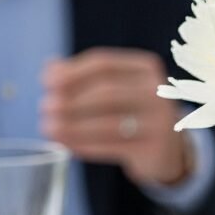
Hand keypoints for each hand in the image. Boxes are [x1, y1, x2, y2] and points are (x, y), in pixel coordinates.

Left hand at [40, 49, 191, 186]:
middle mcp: (158, 94)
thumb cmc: (134, 113)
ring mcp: (160, 123)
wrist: (170, 150)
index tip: (46, 82)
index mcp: (146, 69)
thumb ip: (84, 77)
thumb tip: (50, 70)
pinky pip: (113, 147)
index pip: (104, 65)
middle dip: (71, 101)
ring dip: (73, 126)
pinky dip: (86, 146)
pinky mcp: (156, 150)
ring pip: (109, 123)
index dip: (71, 72)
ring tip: (49, 129)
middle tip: (45, 108)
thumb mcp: (116, 90)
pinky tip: (67, 146)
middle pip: (106, 93)